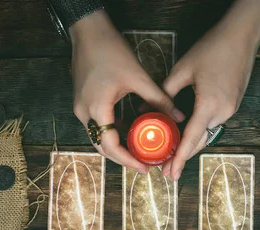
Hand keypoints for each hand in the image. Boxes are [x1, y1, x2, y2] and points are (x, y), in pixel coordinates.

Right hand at [70, 11, 185, 172]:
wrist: (88, 32)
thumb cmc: (110, 51)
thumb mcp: (138, 77)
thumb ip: (158, 99)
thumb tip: (178, 116)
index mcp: (97, 109)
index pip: (111, 146)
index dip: (128, 161)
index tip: (144, 168)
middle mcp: (84, 113)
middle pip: (103, 147)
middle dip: (124, 158)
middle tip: (144, 163)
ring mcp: (80, 108)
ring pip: (99, 138)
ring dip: (118, 146)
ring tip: (139, 150)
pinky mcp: (82, 102)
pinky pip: (97, 125)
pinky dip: (112, 132)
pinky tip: (130, 130)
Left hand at [162, 0, 259, 179]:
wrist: (242, 36)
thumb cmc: (213, 48)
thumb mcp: (183, 69)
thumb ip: (164, 93)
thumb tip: (144, 110)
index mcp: (209, 105)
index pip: (191, 139)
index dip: (179, 159)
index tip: (171, 174)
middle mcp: (223, 112)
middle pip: (200, 142)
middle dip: (183, 157)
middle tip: (166, 170)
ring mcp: (230, 109)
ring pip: (207, 134)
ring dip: (191, 145)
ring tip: (173, 156)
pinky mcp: (233, 105)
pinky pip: (213, 124)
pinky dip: (199, 132)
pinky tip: (186, 135)